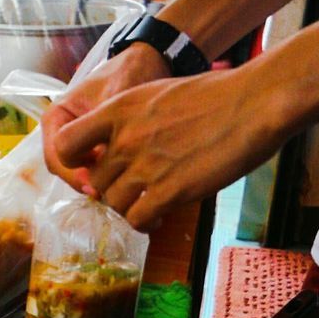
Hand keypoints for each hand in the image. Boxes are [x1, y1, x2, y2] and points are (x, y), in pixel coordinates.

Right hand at [42, 42, 171, 182]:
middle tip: (107, 194)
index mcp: (57, 116)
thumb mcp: (116, 96)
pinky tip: (123, 181)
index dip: (73, 172)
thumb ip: (106, 128)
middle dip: (83, 181)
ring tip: (117, 189)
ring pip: (76, 171)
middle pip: (63, 167)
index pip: (56, 153)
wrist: (147, 61)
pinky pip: (92, 168)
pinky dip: (104, 177)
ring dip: (94, 182)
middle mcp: (61, 131)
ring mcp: (77, 140)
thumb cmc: (129, 72)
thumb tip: (101, 164)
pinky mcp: (92, 147)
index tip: (96, 183)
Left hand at [52, 63, 271, 230]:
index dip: (72, 161)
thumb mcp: (158, 94)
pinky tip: (157, 217)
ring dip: (128, 207)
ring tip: (148, 203)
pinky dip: (144, 222)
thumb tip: (117, 144)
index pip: (64, 143)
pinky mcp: (168, 190)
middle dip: (111, 188)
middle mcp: (125, 139)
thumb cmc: (215, 95)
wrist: (254, 102)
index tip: (91, 165)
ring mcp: (145, 166)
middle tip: (134, 188)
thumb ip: (131, 120)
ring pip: (113, 203)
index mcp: (118, 109)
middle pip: (95, 180)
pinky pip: (136, 219)